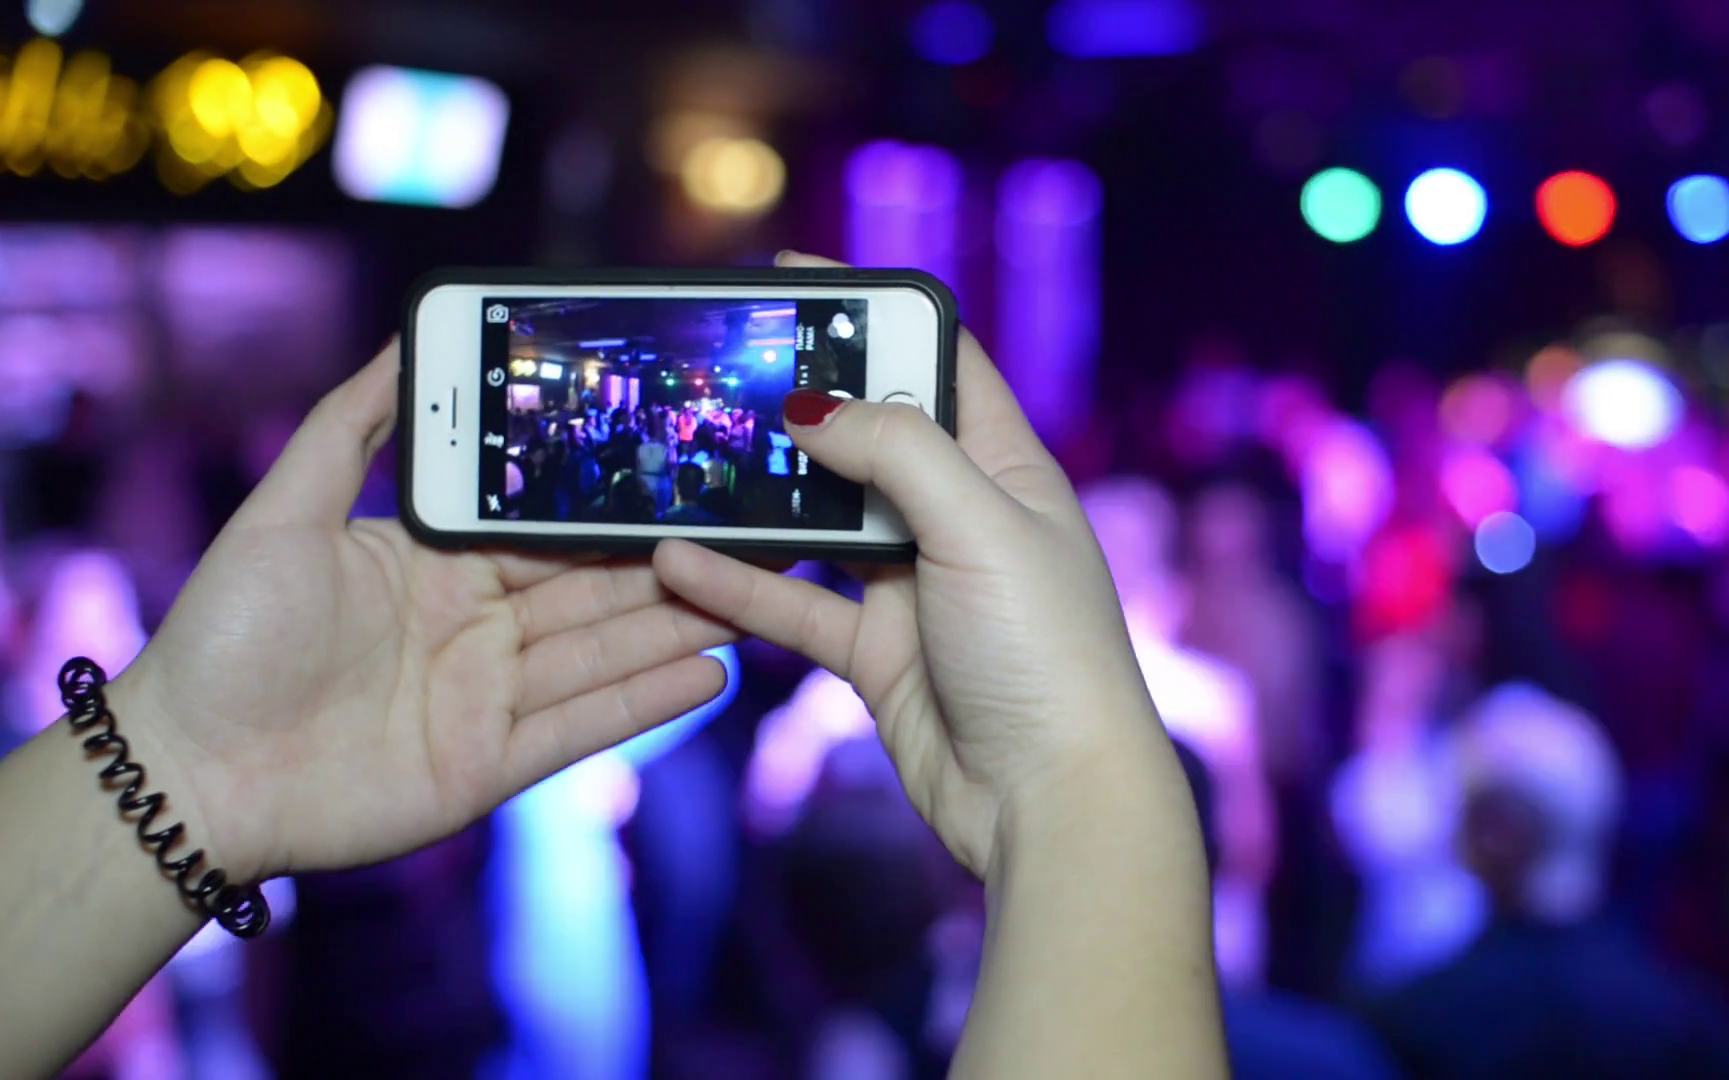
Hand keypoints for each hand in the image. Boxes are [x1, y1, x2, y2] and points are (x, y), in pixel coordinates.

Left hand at [113, 342, 737, 882]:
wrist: (188, 770)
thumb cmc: (224, 636)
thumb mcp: (284, 511)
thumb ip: (352, 426)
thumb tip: (406, 336)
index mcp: (437, 566)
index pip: (545, 530)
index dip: (612, 506)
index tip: (681, 472)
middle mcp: (474, 629)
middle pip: (593, 591)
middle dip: (673, 565)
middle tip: (756, 534)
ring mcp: (485, 700)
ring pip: (603, 654)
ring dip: (680, 626)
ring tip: (760, 595)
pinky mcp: (488, 768)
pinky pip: (580, 730)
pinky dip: (645, 704)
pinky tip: (711, 671)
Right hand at [653, 252, 1176, 876]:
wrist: (1049, 801)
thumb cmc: (1047, 654)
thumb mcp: (979, 525)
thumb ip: (897, 452)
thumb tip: (813, 407)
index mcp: (1007, 470)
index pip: (940, 361)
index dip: (875, 314)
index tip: (799, 277)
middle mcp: (961, 520)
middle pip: (869, 438)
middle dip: (799, 407)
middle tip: (718, 372)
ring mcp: (916, 588)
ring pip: (819, 524)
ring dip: (757, 499)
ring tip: (683, 461)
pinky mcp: (878, 653)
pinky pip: (793, 605)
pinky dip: (738, 585)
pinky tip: (679, 560)